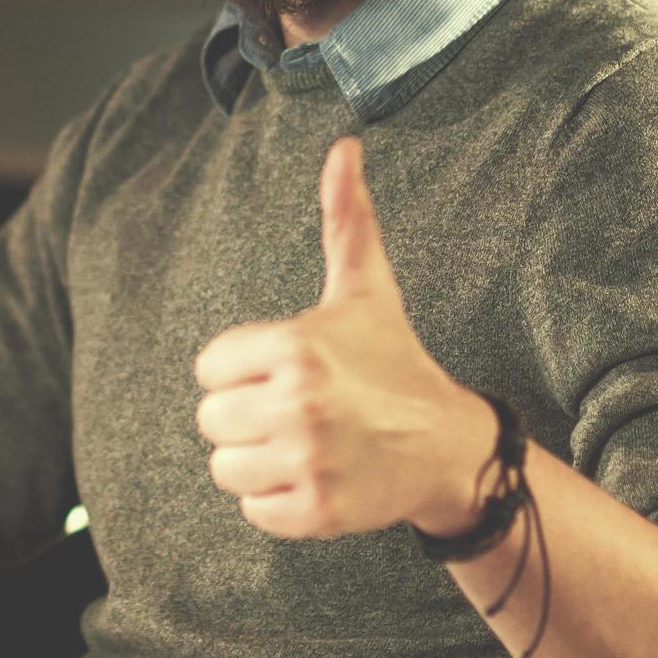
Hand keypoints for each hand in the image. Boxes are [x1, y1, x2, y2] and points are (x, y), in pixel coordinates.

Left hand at [193, 136, 499, 538]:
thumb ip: (344, 219)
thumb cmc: (394, 362)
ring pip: (225, 468)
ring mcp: (308, 462)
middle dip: (245, 416)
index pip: (208, 367)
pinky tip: (312, 475)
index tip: (283, 371)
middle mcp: (298, 405)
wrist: (448, 446)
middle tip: (295, 410)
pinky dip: (275, 500)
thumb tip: (342, 146)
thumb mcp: (366, 289)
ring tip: (301, 443)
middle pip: (210, 421)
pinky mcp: (316, 512)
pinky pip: (252, 510)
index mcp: (296, 346)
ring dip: (256, 460)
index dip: (240, 369)